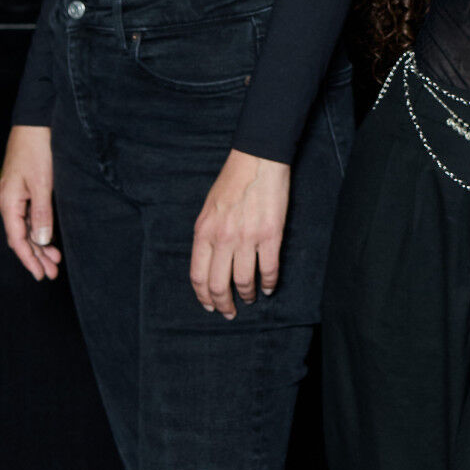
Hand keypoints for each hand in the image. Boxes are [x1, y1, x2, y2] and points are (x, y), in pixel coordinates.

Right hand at [0, 125, 61, 281]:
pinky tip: (48, 239)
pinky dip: (38, 229)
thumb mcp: (42, 183)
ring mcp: (14, 196)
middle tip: (51, 273)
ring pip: (25, 228)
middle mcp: (7, 203)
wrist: (34, 123)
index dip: (29, 259)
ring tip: (54, 261)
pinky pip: (28, 217)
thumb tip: (40, 241)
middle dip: (36, 256)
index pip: (17, 240)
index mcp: (8, 203)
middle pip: (20, 237)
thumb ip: (41, 213)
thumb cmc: (36, 150)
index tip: (39, 274)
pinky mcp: (22, 190)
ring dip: (39, 245)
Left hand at [190, 151, 290, 316]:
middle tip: (230, 312)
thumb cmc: (233, 181)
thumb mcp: (208, 209)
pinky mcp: (271, 234)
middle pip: (218, 284)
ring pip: (244, 281)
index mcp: (204, 232)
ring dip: (247, 295)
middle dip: (224, 304)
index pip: (198, 276)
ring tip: (251, 299)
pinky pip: (269, 268)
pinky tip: (269, 287)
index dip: (203, 297)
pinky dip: (270, 283)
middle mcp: (223, 238)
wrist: (258, 158)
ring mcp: (247, 237)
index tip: (210, 306)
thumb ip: (208, 236)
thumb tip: (211, 262)